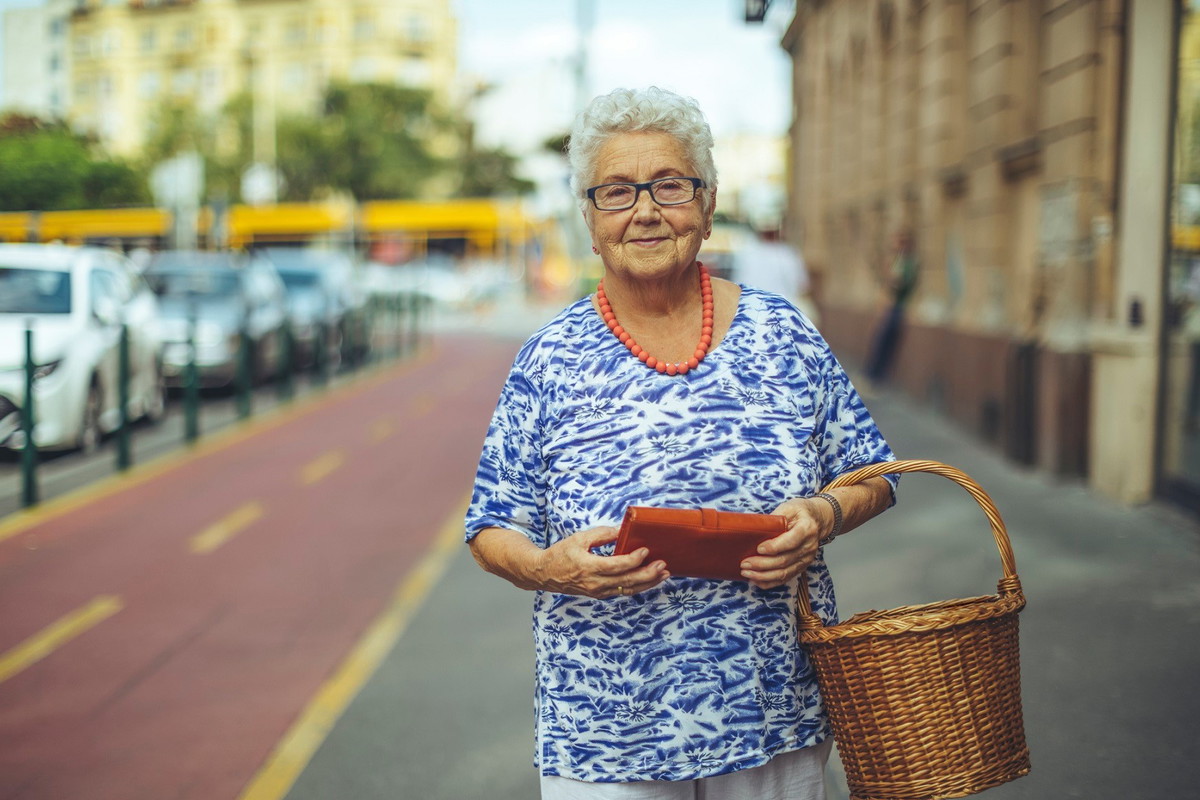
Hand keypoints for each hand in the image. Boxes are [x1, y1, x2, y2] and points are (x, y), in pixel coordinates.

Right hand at [535, 526, 669, 598]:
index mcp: (589, 567)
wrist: (545, 573)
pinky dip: (637, 586)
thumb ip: (601, 534)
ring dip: (648, 583)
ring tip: (663, 575)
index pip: (617, 566)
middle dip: (648, 574)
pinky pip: (622, 592)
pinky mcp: (599, 594)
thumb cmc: (561, 554)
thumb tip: (621, 530)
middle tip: (663, 565)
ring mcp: (598, 591)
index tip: (645, 550)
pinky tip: (648, 580)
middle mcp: (595, 583)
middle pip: (627, 581)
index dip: (634, 559)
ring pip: (628, 590)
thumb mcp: (579, 538)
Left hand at [739, 497, 831, 589]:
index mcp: (806, 529)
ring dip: (763, 576)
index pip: (791, 541)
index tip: (758, 548)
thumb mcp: (789, 507)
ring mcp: (806, 559)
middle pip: (784, 560)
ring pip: (784, 573)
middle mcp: (808, 547)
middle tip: (745, 563)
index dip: (774, 547)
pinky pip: (785, 578)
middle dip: (762, 564)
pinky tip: (756, 580)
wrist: (818, 521)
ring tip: (746, 573)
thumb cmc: (801, 512)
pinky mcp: (801, 567)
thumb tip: (754, 528)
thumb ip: (774, 518)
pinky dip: (769, 582)